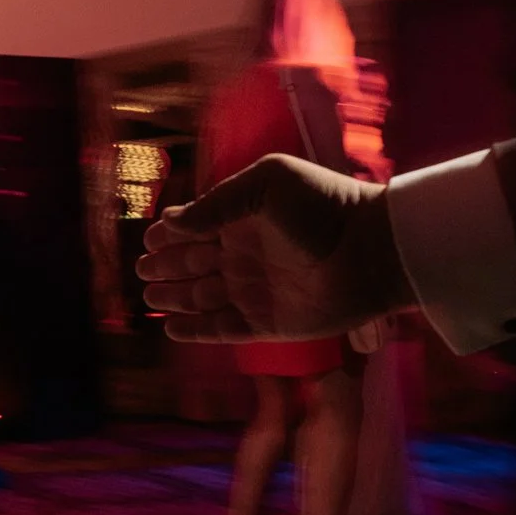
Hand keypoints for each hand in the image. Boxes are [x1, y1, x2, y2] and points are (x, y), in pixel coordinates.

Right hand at [136, 154, 400, 342]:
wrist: (371, 250)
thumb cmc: (324, 206)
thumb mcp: (268, 183)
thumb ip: (219, 202)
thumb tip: (174, 222)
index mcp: (246, 219)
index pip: (198, 227)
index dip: (172, 234)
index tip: (151, 239)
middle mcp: (247, 256)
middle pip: (195, 265)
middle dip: (168, 268)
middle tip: (144, 271)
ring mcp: (257, 292)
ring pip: (203, 298)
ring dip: (175, 298)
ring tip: (151, 297)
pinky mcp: (268, 324)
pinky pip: (223, 330)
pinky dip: (197, 331)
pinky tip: (172, 328)